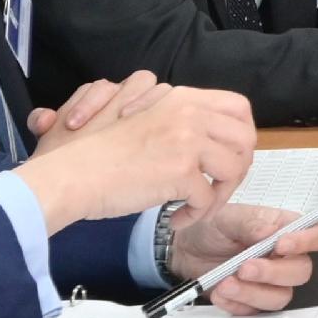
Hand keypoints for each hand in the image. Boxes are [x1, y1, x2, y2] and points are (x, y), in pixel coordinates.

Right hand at [17, 73, 256, 231]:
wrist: (72, 173)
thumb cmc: (99, 154)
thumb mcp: (146, 119)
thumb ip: (179, 120)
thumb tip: (212, 141)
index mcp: (181, 98)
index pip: (238, 107)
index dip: (242, 134)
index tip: (228, 157)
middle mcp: (189, 113)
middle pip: (246, 138)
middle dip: (239, 168)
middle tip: (219, 188)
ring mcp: (187, 140)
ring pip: (234, 169)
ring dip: (221, 195)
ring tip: (198, 207)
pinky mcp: (180, 171)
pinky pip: (208, 198)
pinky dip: (196, 215)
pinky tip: (177, 219)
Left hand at [160, 194, 317, 313]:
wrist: (183, 249)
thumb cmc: (210, 228)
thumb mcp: (227, 216)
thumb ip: (250, 221)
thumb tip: (270, 231)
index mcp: (285, 230)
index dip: (309, 242)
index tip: (282, 245)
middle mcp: (284, 258)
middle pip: (301, 271)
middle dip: (273, 272)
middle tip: (245, 267)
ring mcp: (270, 283)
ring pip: (280, 297)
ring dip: (253, 293)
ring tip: (226, 282)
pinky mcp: (252, 302)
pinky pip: (255, 312)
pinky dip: (237, 304)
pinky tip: (220, 293)